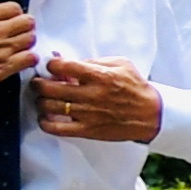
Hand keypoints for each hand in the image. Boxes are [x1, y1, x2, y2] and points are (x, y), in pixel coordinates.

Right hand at [0, 1, 35, 98]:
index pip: (14, 7)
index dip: (16, 15)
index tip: (13, 21)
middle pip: (27, 22)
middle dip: (25, 27)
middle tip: (19, 34)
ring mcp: (0, 49)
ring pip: (31, 39)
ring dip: (27, 43)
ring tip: (19, 48)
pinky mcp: (3, 67)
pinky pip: (30, 58)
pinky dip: (29, 59)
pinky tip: (21, 60)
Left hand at [34, 55, 161, 144]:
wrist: (151, 115)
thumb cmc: (135, 88)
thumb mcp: (121, 64)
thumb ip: (93, 60)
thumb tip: (66, 58)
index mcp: (100, 76)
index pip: (63, 66)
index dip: (51, 64)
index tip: (52, 66)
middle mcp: (91, 94)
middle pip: (48, 88)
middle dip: (39, 83)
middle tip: (40, 83)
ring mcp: (87, 114)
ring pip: (48, 107)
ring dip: (41, 101)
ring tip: (45, 99)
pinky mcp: (87, 130)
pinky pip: (55, 128)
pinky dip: (45, 122)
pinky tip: (47, 117)